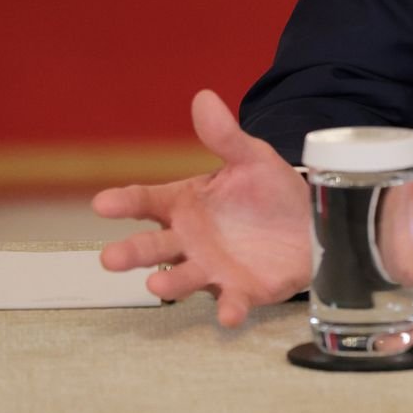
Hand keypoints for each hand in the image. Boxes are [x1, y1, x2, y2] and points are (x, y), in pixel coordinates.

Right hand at [95, 90, 310, 325]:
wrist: (310, 223)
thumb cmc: (269, 192)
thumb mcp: (250, 158)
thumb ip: (225, 136)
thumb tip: (204, 98)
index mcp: (185, 204)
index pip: (146, 201)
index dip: (124, 202)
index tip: (102, 203)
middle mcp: (189, 240)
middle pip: (153, 246)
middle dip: (132, 252)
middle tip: (109, 258)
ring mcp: (212, 268)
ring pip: (183, 277)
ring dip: (170, 282)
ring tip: (156, 284)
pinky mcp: (241, 290)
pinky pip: (231, 302)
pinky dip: (229, 310)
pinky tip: (228, 315)